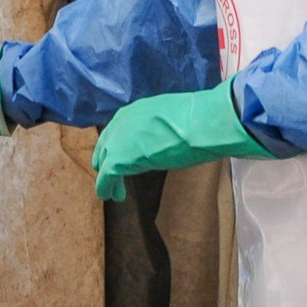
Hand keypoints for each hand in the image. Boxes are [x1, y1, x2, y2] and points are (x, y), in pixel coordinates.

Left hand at [90, 85, 271, 198]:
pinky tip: (111, 196)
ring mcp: (118, 140)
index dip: (119, 146)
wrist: (202, 122)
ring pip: (104, 161)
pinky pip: (106, 177)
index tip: (125, 158)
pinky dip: (106, 188)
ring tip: (115, 192)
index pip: (119, 130)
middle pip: (106, 145)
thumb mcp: (173, 117)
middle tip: (114, 177)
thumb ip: (160, 126)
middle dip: (108, 161)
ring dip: (108, 178)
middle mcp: (122, 122)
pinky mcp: (118, 159)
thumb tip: (166, 137)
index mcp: (136, 110)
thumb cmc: (199, 119)